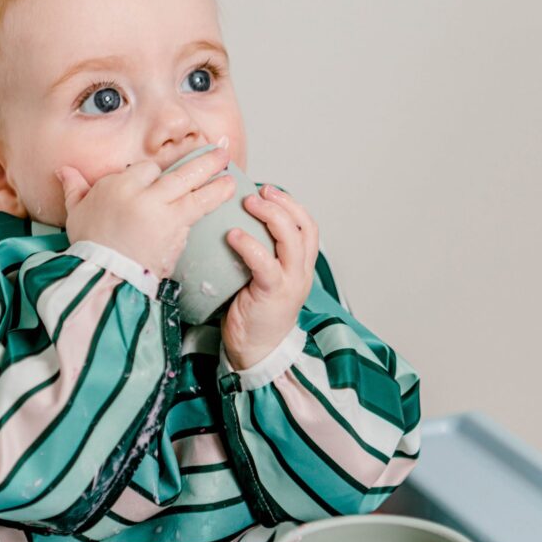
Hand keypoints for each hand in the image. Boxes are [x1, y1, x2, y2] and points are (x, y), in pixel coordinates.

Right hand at [56, 147, 235, 279]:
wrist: (105, 278)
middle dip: (203, 161)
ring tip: (232, 175)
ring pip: (194, 191)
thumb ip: (75, 188)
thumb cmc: (90, 245)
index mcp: (118, 186)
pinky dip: (212, 203)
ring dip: (216, 182)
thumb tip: (65, 171)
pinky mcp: (176, 232)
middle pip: (178, 172)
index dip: (156, 171)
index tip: (165, 172)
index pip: (147, 168)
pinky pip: (197, 212)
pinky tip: (225, 197)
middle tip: (222, 151)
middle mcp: (143, 195)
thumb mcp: (77, 212)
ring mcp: (162, 214)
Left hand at [221, 184, 317, 370]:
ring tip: (249, 203)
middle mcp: (301, 272)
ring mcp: (290, 283)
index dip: (291, 204)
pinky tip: (233, 235)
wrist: (256, 351)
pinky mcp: (273, 294)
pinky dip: (250, 245)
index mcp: (301, 266)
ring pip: (291, 239)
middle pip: (303, 227)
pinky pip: (265, 263)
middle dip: (282, 203)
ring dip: (271, 216)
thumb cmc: (253, 312)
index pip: (308, 226)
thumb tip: (234, 221)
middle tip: (258, 192)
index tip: (269, 190)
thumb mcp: (262, 277)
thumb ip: (260, 253)